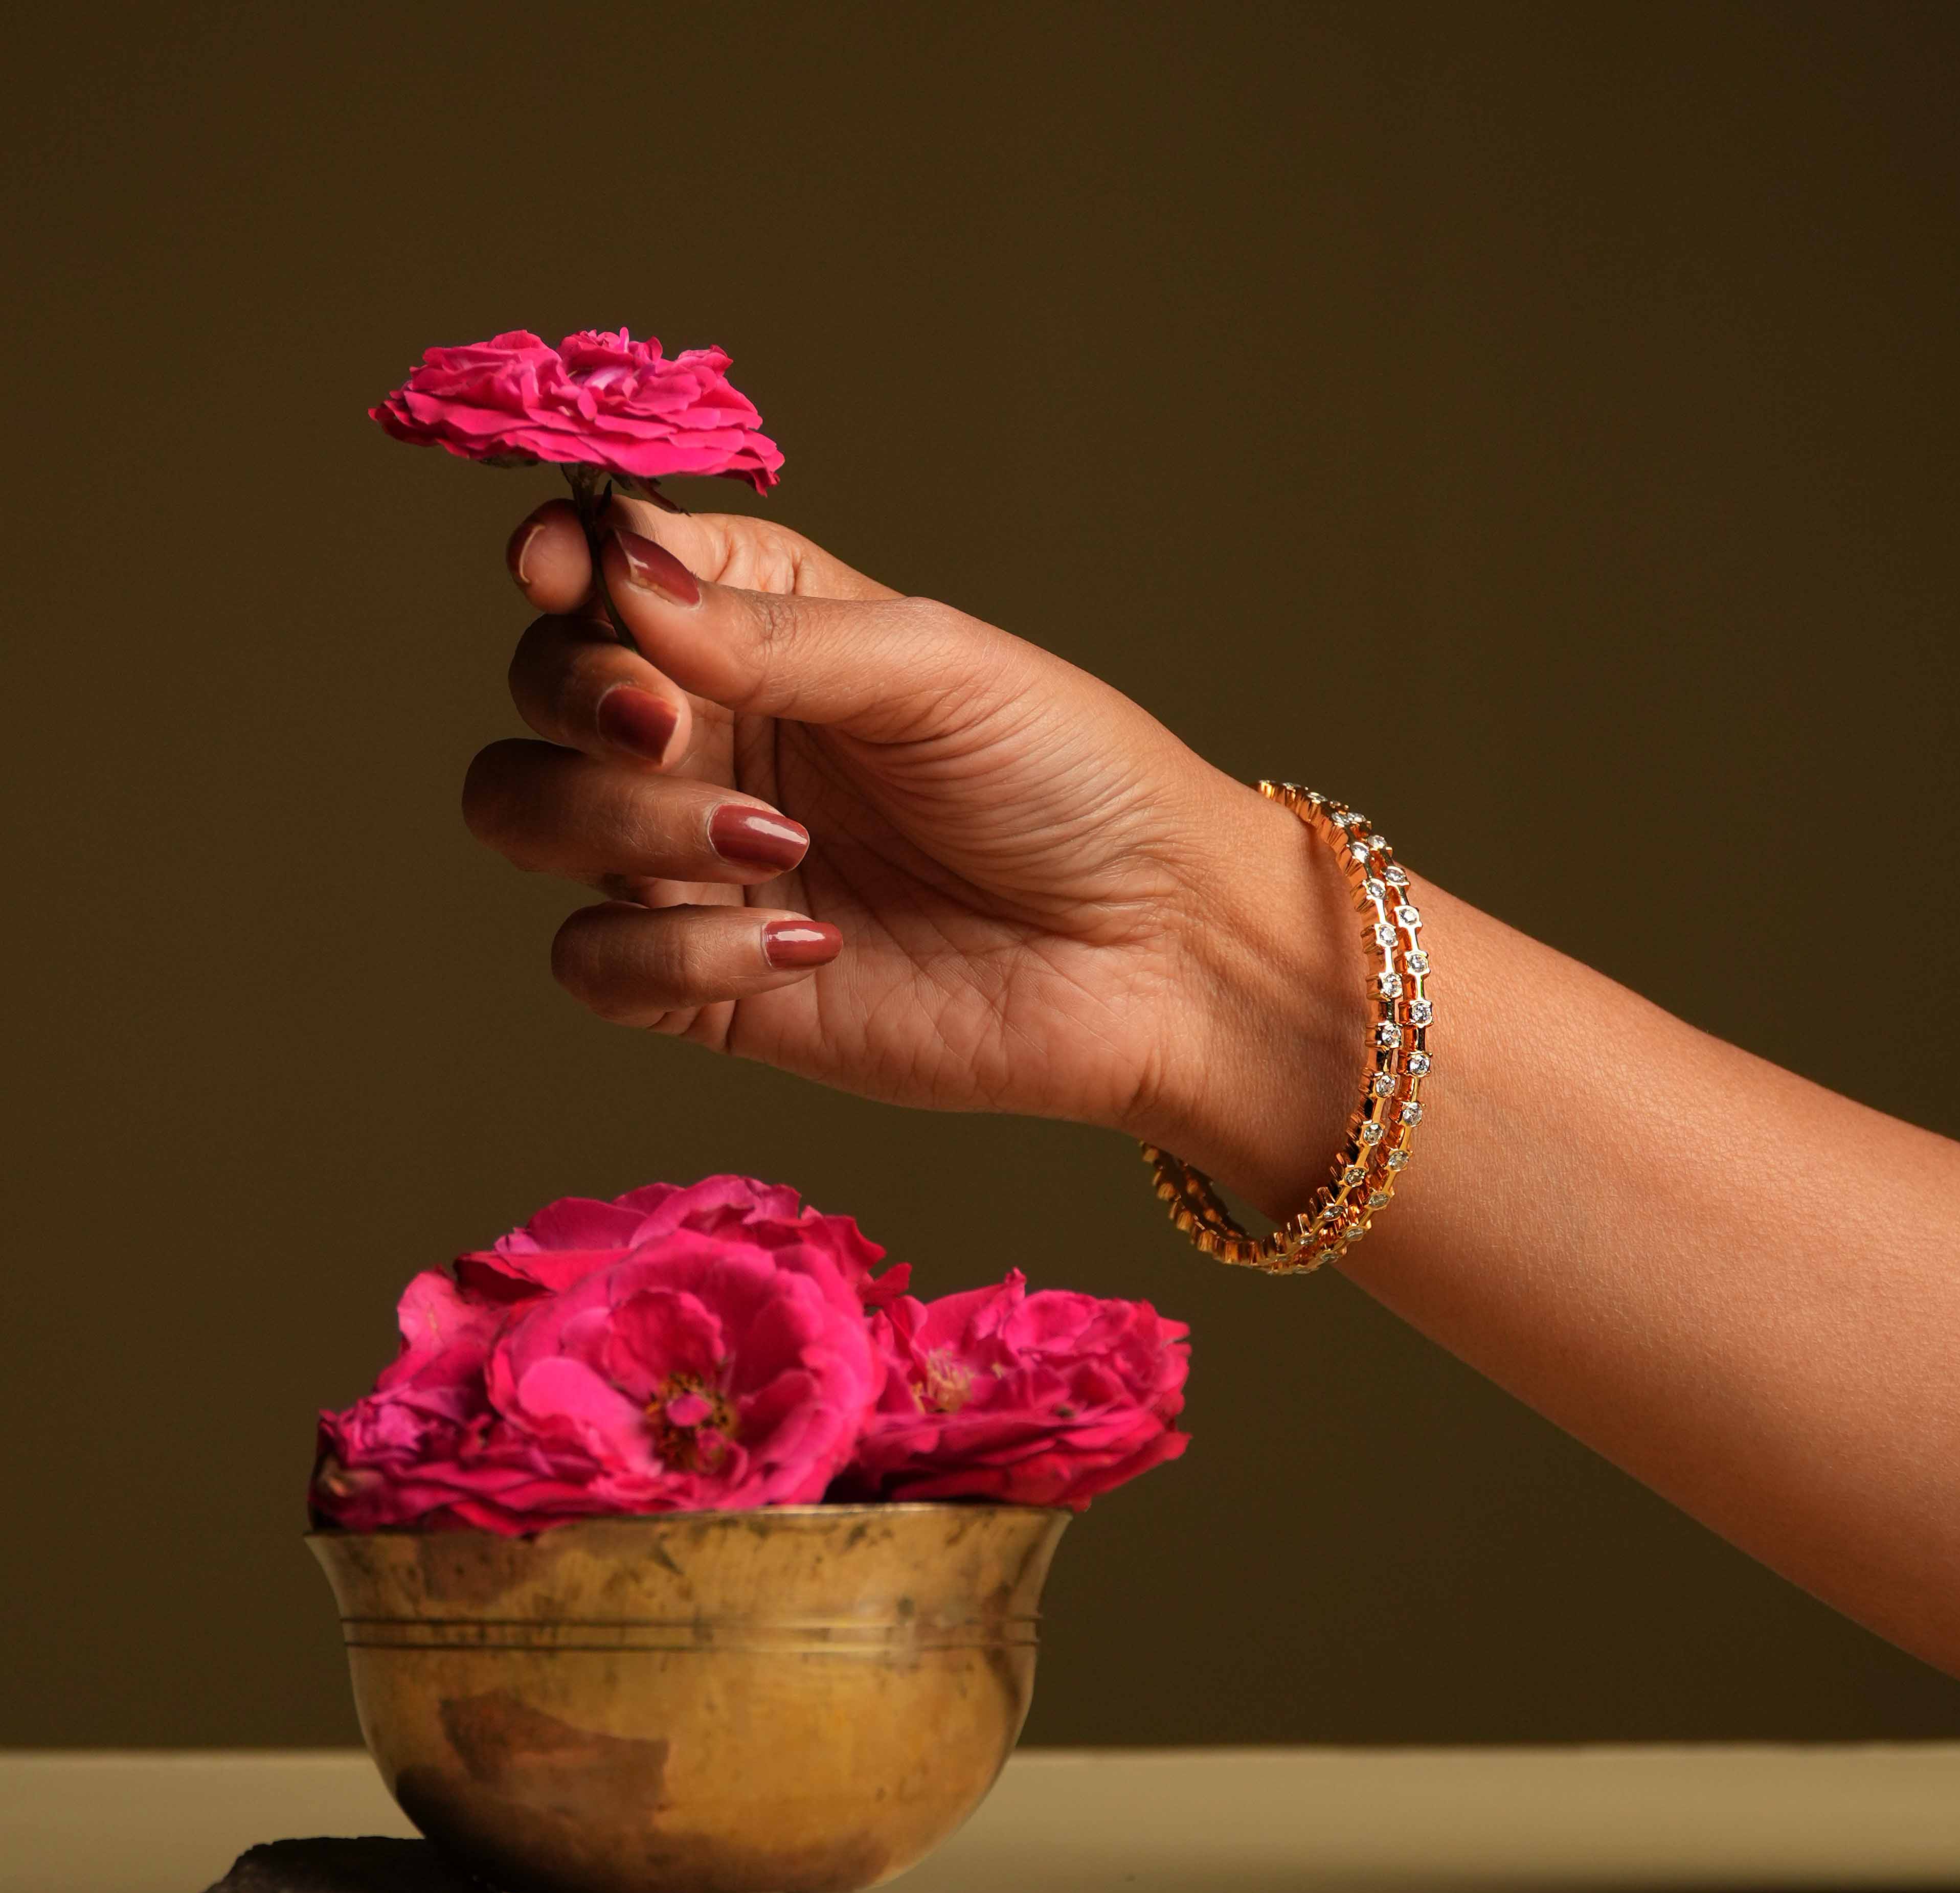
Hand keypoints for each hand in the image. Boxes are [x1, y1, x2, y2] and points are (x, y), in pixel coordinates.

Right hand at [463, 502, 1364, 1209]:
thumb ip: (770, 634)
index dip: (560, 564)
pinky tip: (806, 946)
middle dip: (583, 700)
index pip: (604, 573)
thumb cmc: (1072, 781)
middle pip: (540, 694)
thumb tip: (616, 578)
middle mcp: (711, 737)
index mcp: (760, 631)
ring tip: (776, 844)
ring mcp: (696, 863)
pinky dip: (670, 953)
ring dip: (619, 822)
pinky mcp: (710, 986)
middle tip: (675, 727)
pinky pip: (594, 962)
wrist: (1155, 953)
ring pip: (528, 816)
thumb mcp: (934, 670)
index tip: (561, 573)